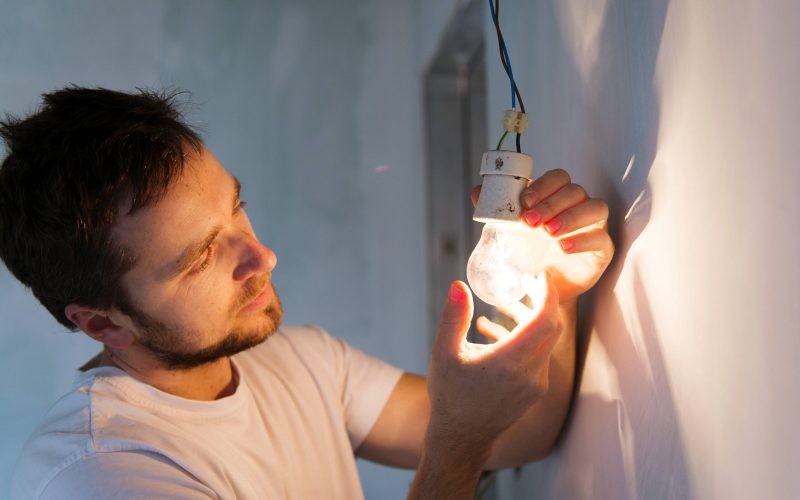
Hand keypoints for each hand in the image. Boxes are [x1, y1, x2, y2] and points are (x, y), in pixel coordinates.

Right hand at [425, 273, 561, 449]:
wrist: (461, 438)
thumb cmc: (450, 395)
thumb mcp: (444, 353)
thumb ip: (453, 317)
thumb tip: (458, 285)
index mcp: (510, 362)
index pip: (545, 320)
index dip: (547, 293)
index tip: (539, 275)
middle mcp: (530, 373)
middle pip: (551, 327)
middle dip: (542, 301)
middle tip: (526, 282)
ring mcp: (536, 383)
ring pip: (545, 341)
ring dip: (530, 319)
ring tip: (501, 307)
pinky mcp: (535, 389)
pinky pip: (538, 355)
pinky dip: (525, 338)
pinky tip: (494, 334)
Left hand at [471, 169, 613, 302]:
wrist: (542, 287)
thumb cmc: (528, 252)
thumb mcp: (508, 231)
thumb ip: (495, 210)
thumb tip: (477, 192)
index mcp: (557, 196)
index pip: (558, 177)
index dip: (543, 185)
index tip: (525, 201)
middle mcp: (578, 206)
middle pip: (575, 191)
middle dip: (551, 204)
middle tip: (530, 222)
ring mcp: (594, 225)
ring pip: (595, 207)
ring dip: (570, 218)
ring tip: (548, 233)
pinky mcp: (603, 248)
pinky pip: (600, 238)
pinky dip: (582, 240)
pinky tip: (563, 248)